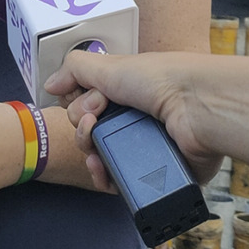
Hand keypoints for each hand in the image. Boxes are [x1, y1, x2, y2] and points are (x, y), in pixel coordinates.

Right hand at [45, 51, 222, 187]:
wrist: (198, 107)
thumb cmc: (161, 80)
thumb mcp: (110, 65)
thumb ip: (75, 68)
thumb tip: (50, 84)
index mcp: (127, 93)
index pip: (88, 104)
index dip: (80, 103)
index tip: (92, 99)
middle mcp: (136, 119)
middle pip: (91, 132)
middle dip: (83, 127)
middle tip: (97, 117)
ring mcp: (146, 147)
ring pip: (102, 159)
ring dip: (89, 155)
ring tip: (96, 152)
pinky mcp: (156, 173)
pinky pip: (121, 183)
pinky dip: (106, 178)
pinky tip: (103, 171)